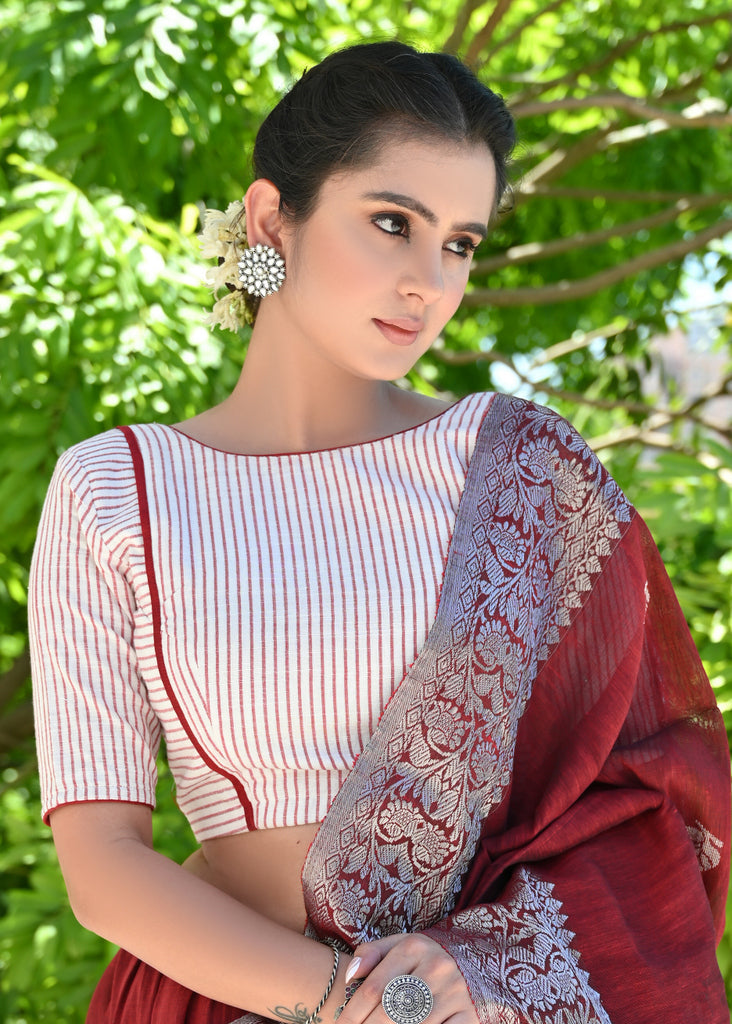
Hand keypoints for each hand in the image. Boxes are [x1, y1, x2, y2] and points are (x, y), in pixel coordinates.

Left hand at [335, 933, 478, 1023]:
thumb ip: (371, 953)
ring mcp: (455, 993)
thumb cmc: (424, 958)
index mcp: (414, 947)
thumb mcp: (399, 945)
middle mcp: (436, 967)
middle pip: (391, 1011)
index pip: (374, 988)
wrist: (471, 961)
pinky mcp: (469, 1016)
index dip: (352, 1014)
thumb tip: (351, 975)